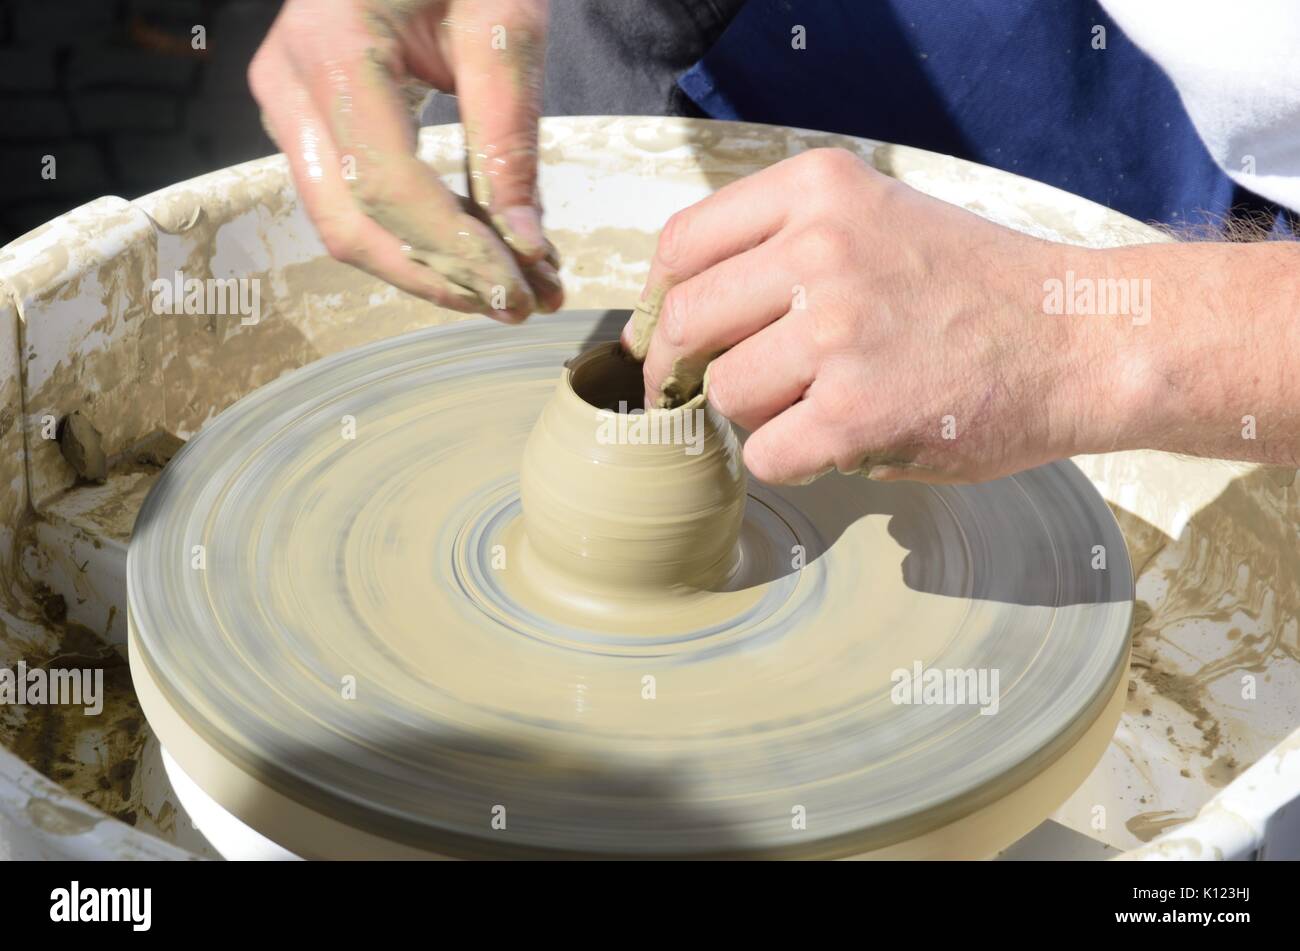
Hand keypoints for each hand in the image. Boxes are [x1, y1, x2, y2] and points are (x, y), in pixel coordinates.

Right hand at [250, 0, 561, 319]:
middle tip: (521, 304)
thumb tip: (524, 247)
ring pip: (344, 224)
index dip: (456, 253)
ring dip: (427, 267)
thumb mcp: (504, 25)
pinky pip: (349, 198)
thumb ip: (508, 139)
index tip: (521, 292)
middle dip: (439, 279)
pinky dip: (412, 235)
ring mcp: (286, 101)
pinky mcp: (305, 115)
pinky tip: (473, 249)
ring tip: (509, 284)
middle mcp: (289, 82)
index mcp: (333, 48)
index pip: (389, 188)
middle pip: (352, 225)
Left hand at [625, 148, 1121, 484]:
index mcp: (818, 191)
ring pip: (724, 393)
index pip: (682, 246)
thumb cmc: (974, 288)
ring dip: (755, 414)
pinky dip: (789, 461)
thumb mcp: (877, 218)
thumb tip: (678, 313)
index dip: (661, 304)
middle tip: (700, 393)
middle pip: (686, 322)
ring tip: (813, 406)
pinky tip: (836, 443)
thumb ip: (783, 246)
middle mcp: (820, 250)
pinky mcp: (855, 413)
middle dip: (682, 369)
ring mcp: (837, 332)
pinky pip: (765, 453)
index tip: (670, 338)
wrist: (1081, 339)